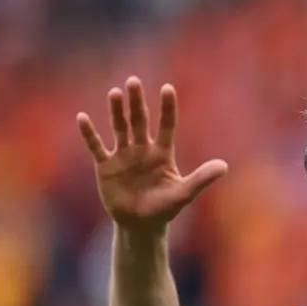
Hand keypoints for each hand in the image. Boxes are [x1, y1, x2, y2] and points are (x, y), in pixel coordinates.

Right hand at [78, 77, 226, 230]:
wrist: (141, 224)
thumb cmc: (165, 208)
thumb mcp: (184, 193)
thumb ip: (202, 178)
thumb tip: (224, 166)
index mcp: (162, 153)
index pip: (166, 125)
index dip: (167, 108)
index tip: (168, 88)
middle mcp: (142, 149)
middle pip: (139, 120)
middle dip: (137, 102)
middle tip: (133, 81)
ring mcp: (123, 156)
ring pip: (119, 128)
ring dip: (116, 111)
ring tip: (115, 92)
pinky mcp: (106, 166)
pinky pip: (96, 147)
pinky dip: (90, 134)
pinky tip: (83, 118)